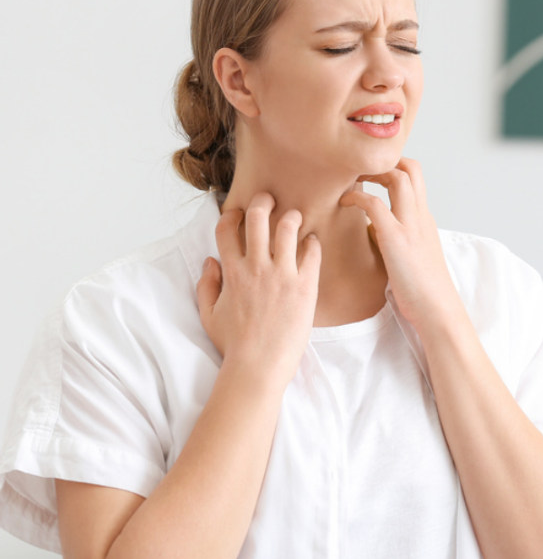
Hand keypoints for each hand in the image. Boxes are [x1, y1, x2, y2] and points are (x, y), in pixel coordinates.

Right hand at [197, 192, 321, 386]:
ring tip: (294, 218)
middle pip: (258, 217)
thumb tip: (210, 261)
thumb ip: (206, 285)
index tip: (239, 213)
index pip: (227, 229)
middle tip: (270, 199)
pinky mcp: (305, 286)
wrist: (259, 367)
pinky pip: (312, 252)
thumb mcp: (209, 315)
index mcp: (232, 272)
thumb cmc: (234, 345)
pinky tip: (311, 243)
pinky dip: (312, 242)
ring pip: (287, 227)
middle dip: (263, 201)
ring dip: (291, 217)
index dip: (231, 214)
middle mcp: (256, 267)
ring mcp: (282, 275)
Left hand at [339, 157, 458, 332]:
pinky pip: (374, 204)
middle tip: (361, 170)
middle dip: (385, 161)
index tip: (372, 173)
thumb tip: (370, 229)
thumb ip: (395, 237)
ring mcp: (411, 226)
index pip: (415, 178)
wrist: (438, 311)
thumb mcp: (412, 255)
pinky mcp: (396, 239)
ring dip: (373, 172)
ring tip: (353, 180)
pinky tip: (345, 202)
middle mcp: (421, 216)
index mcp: (424, 220)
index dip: (393, 167)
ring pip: (399, 177)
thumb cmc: (422, 291)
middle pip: (411, 168)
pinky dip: (357, 196)